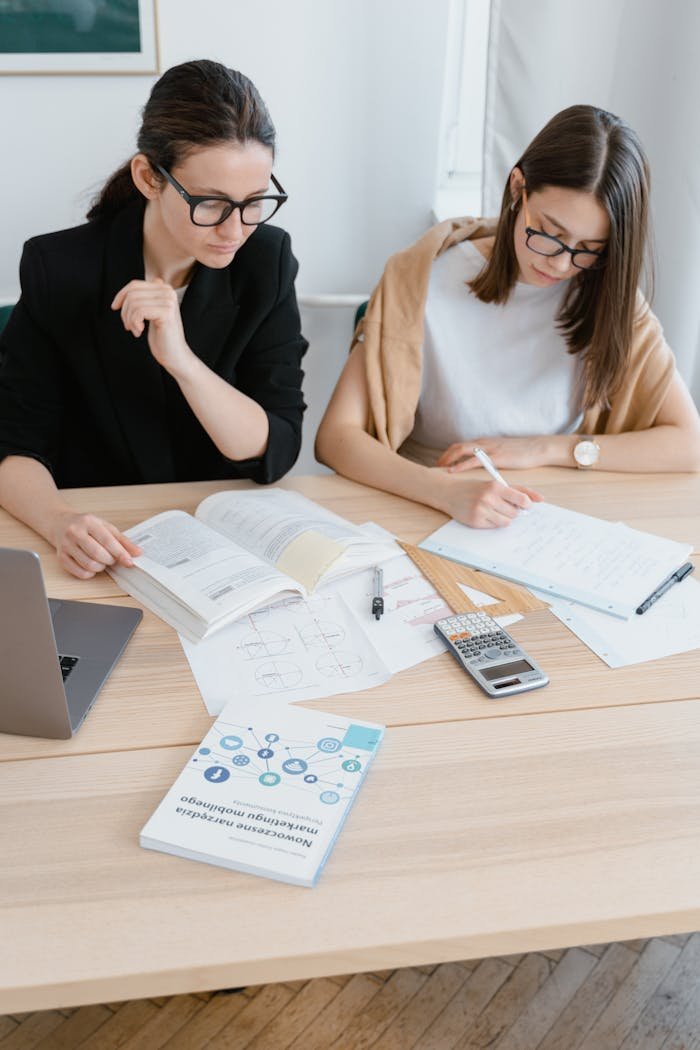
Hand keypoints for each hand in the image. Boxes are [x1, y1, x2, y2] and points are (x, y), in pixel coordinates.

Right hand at [53, 511, 141, 579]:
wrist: (60, 523)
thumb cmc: (86, 526)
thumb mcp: (105, 527)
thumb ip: (122, 540)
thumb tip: (137, 553)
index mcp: (88, 522)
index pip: (107, 540)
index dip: (120, 553)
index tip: (129, 562)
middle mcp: (75, 532)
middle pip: (97, 554)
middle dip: (109, 560)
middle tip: (112, 558)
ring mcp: (66, 545)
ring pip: (89, 565)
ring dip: (100, 567)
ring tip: (101, 561)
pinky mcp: (61, 557)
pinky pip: (79, 573)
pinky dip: (90, 573)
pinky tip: (91, 566)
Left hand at [111, 278, 193, 374]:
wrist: (175, 355)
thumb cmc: (161, 336)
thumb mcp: (150, 313)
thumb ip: (144, 299)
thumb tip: (127, 291)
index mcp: (164, 289)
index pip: (135, 285)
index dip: (121, 295)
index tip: (115, 308)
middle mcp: (168, 291)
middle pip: (132, 293)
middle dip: (124, 311)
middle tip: (128, 325)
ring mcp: (169, 301)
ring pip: (133, 302)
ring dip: (129, 319)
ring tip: (135, 330)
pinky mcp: (166, 312)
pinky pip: (139, 311)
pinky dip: (134, 323)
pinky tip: (139, 332)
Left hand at [437, 436, 552, 471]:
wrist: (538, 448)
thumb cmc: (523, 452)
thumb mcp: (503, 452)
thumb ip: (492, 456)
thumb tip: (484, 465)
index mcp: (485, 442)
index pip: (462, 445)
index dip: (449, 454)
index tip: (441, 463)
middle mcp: (484, 443)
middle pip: (457, 446)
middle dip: (444, 457)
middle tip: (435, 467)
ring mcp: (489, 449)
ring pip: (462, 450)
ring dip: (448, 460)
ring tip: (438, 469)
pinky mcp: (495, 457)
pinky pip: (473, 460)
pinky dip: (460, 465)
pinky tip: (452, 471)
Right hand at [437, 474, 543, 527]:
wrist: (448, 492)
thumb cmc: (474, 488)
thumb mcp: (494, 483)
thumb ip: (517, 490)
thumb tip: (540, 499)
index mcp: (495, 486)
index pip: (521, 499)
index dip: (526, 504)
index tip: (526, 505)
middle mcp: (488, 498)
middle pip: (515, 513)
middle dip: (512, 511)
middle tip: (502, 506)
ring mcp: (481, 510)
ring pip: (506, 522)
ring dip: (503, 518)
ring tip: (493, 510)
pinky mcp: (475, 521)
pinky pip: (494, 526)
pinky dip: (492, 522)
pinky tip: (483, 514)